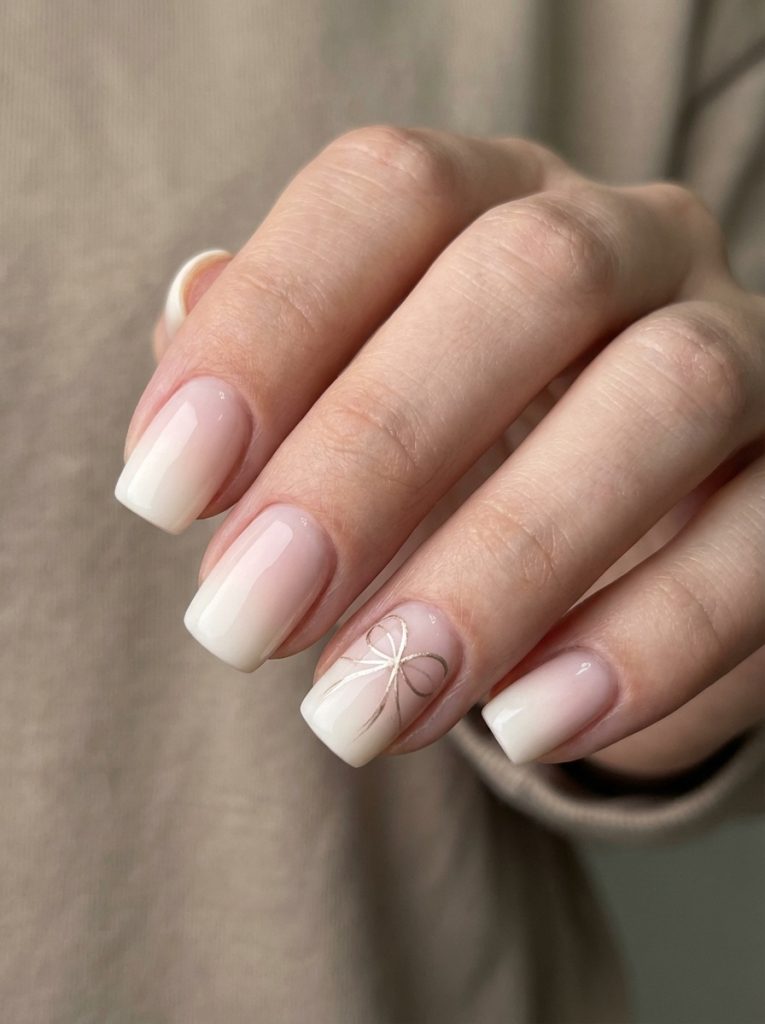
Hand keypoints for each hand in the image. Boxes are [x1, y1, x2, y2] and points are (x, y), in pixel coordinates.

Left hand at [116, 126, 764, 776]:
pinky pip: (754, 546)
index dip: (266, 329)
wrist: (613, 529)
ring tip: (368, 708)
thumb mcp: (349, 398)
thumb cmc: (451, 455)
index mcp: (495, 200)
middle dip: (368, 458)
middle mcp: (631, 242)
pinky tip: (521, 728)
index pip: (385, 193)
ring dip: (497, 569)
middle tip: (242, 624)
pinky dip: (640, 645)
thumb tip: (184, 314)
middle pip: (525, 278)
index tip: (161, 495)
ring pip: (666, 398)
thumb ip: (271, 366)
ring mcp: (743, 348)